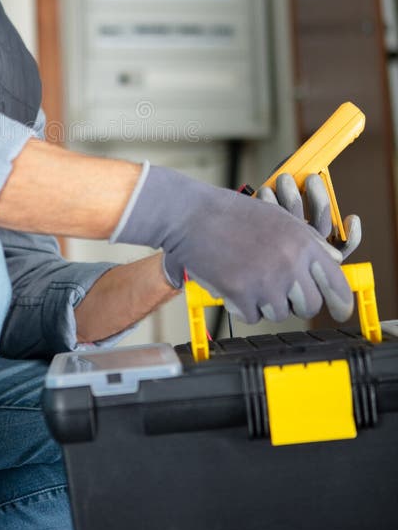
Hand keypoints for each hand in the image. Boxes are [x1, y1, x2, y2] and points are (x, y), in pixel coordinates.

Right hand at [111, 164, 353, 324]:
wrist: (189, 214)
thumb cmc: (230, 213)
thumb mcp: (277, 217)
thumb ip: (307, 241)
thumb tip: (331, 263)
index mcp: (302, 241)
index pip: (335, 281)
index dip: (341, 301)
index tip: (341, 311)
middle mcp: (289, 262)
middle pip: (309, 305)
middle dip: (295, 303)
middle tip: (276, 291)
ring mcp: (266, 279)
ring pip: (279, 313)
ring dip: (264, 303)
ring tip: (246, 277)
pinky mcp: (242, 293)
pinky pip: (252, 316)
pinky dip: (241, 306)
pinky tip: (231, 282)